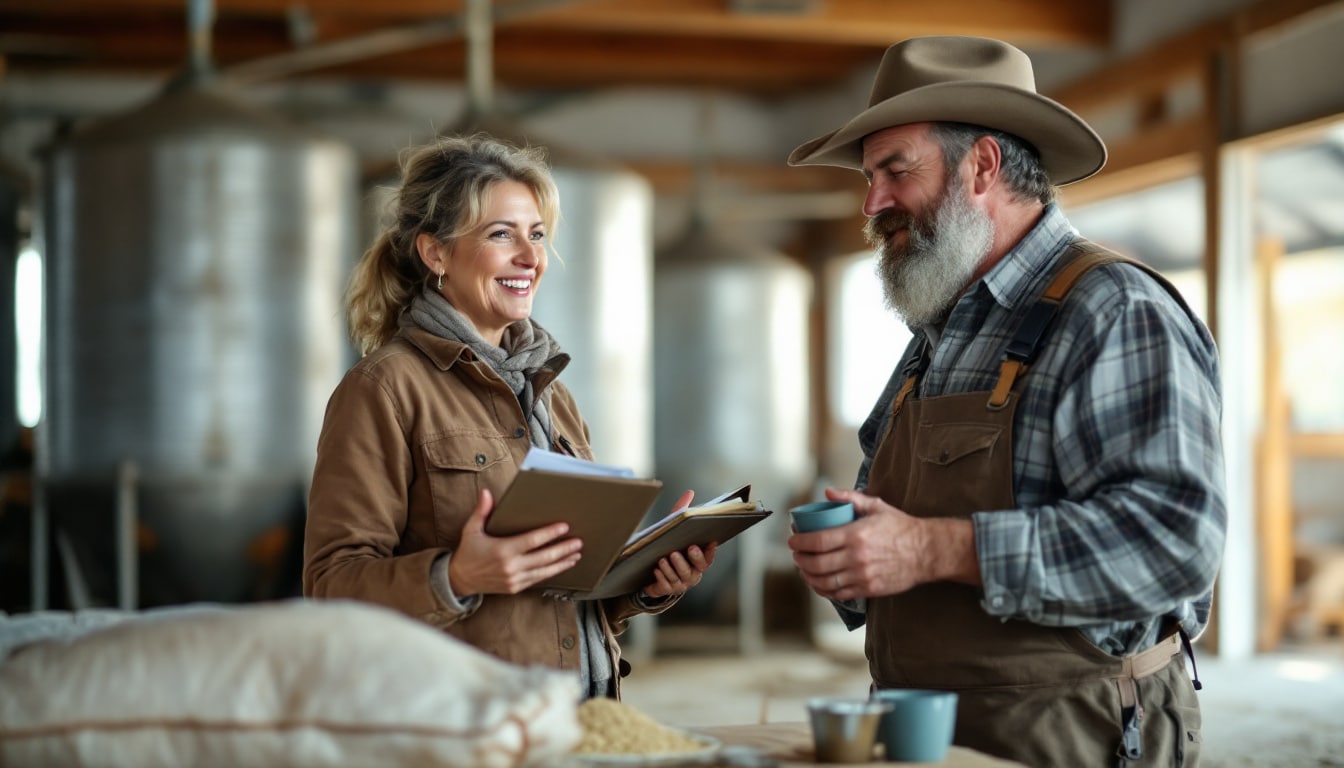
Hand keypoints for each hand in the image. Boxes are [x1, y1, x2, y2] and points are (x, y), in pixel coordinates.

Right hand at [448, 489, 583, 595]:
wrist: (460, 580)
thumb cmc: (468, 552)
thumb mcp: (471, 530)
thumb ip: (481, 511)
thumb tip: (486, 493)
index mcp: (502, 550)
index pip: (532, 541)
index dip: (549, 534)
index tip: (564, 527)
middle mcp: (511, 567)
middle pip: (544, 557)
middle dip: (563, 549)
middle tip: (578, 542)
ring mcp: (515, 579)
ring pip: (545, 571)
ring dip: (562, 563)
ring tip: (576, 554)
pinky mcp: (516, 587)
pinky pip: (538, 579)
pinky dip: (552, 573)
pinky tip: (562, 566)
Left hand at [639, 488, 715, 598]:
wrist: (655, 571)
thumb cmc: (670, 546)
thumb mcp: (675, 529)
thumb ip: (683, 512)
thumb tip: (689, 492)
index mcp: (698, 561)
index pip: (708, 558)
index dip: (710, 551)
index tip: (711, 541)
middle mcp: (693, 575)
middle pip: (694, 570)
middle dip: (689, 560)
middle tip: (684, 549)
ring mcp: (680, 584)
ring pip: (679, 578)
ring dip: (672, 568)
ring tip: (664, 558)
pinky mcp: (666, 590)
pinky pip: (665, 586)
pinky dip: (661, 577)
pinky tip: (656, 569)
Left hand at [786, 488, 978, 600]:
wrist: (927, 552)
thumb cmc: (902, 527)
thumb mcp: (877, 507)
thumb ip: (851, 498)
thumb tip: (827, 492)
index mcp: (856, 535)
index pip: (817, 540)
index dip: (799, 542)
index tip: (793, 540)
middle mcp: (856, 557)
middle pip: (816, 563)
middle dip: (799, 559)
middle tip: (796, 554)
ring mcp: (862, 576)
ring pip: (824, 581)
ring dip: (808, 576)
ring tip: (804, 569)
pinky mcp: (869, 590)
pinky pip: (838, 594)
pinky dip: (823, 590)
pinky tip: (819, 583)